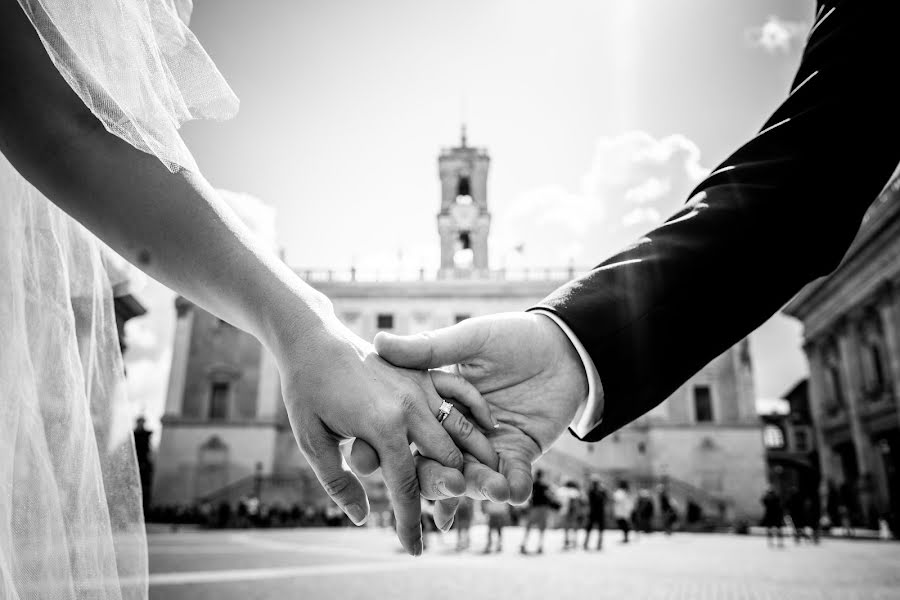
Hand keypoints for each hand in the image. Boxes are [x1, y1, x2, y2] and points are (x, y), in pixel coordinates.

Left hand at [274, 316, 498, 554]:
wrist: (313, 338)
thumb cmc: (306, 390)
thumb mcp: (312, 440)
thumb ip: (338, 482)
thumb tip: (364, 518)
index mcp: (383, 427)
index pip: (406, 486)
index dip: (411, 522)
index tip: (414, 549)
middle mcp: (409, 407)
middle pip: (446, 461)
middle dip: (456, 494)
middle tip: (456, 522)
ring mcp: (420, 385)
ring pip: (462, 428)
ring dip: (478, 458)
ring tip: (493, 484)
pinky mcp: (423, 371)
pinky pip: (461, 391)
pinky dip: (478, 410)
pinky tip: (489, 428)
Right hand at [349, 312, 587, 528]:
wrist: (564, 345)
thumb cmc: (514, 335)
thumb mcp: (470, 339)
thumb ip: (429, 348)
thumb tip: (379, 341)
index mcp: (439, 405)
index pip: (409, 434)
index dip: (387, 450)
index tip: (367, 459)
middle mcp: (459, 431)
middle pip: (438, 465)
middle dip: (438, 481)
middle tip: (444, 487)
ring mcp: (490, 445)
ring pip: (476, 475)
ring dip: (480, 488)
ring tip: (488, 491)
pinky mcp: (521, 452)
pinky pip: (515, 475)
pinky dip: (514, 486)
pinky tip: (513, 492)